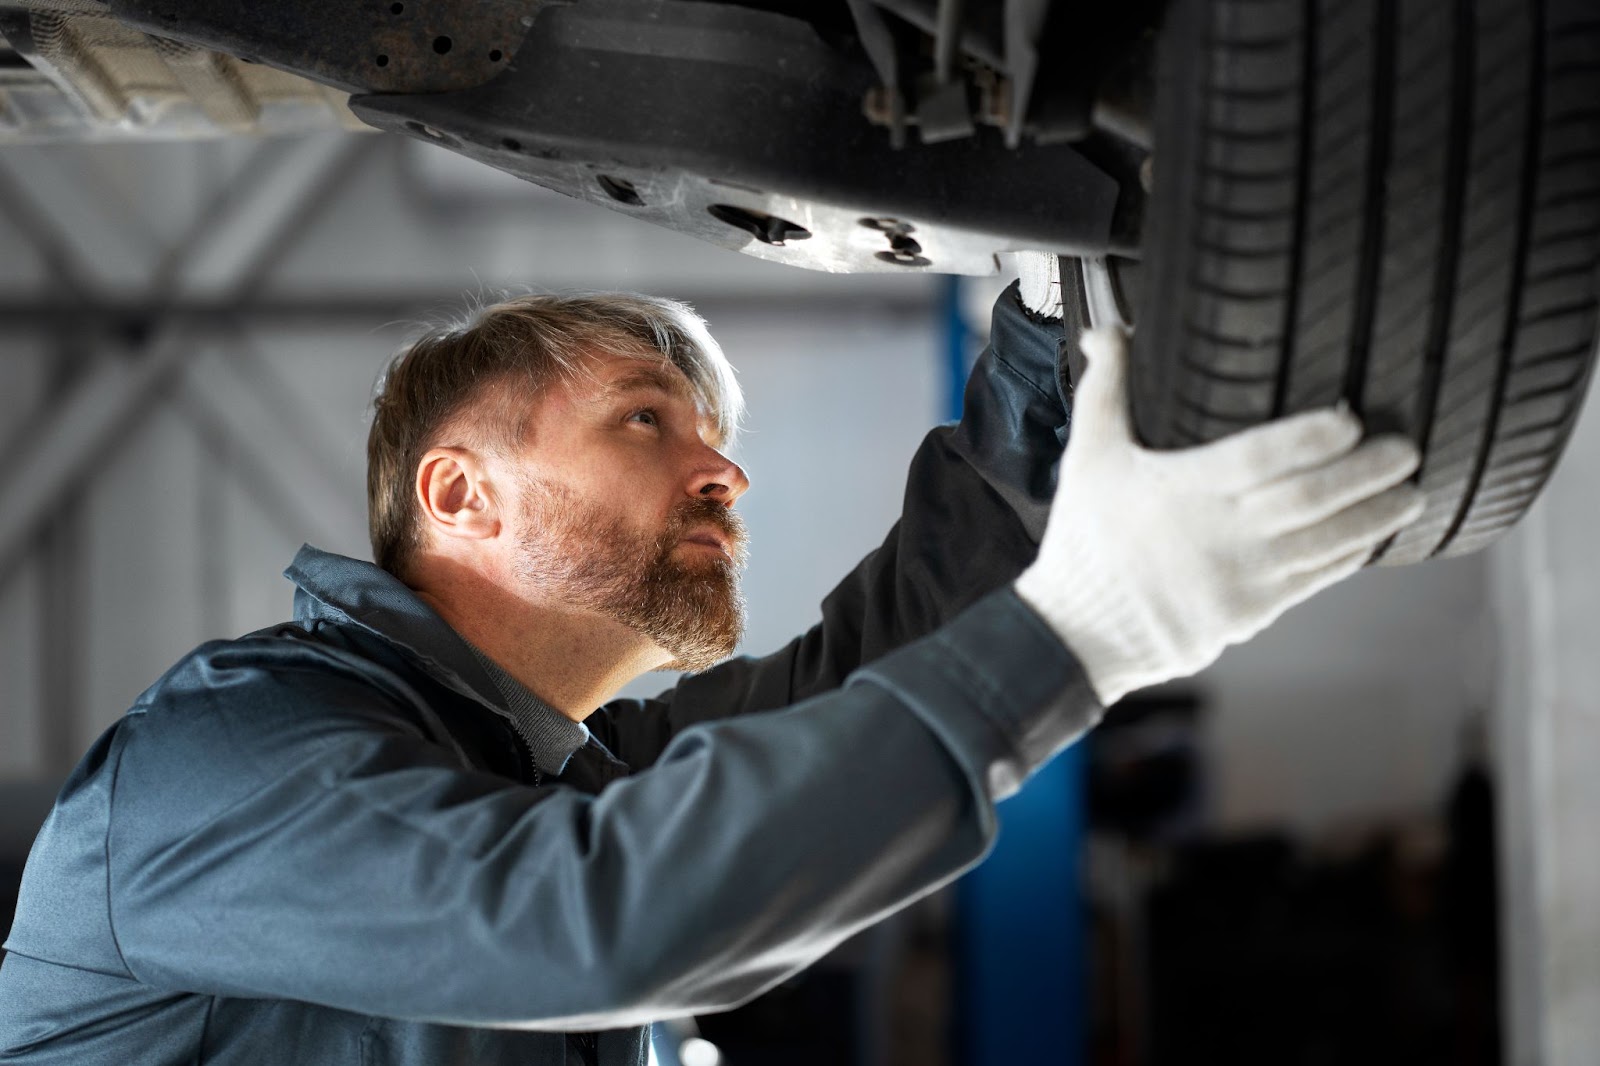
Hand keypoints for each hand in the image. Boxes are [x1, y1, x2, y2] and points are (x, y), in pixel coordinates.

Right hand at [1015, 327, 1424, 705]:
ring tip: (1411, 492)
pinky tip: (1372, 534)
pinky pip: (1313, 580)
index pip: (1257, 459)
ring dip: (1375, 516)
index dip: (1310, 439)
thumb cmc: (1086, 538)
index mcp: (1177, 490)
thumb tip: (1110, 331)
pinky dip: (1350, 555)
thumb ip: (1105, 389)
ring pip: (1324, 544)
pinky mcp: (1249, 612)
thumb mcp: (1087, 458)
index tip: (1350, 420)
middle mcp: (1215, 536)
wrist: (1080, 630)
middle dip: (1367, 474)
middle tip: (1406, 449)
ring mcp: (1238, 579)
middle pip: (1308, 500)